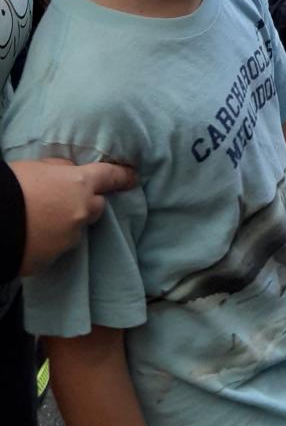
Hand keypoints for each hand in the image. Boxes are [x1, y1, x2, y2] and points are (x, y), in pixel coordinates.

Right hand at [9, 158, 136, 275]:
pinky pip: (57, 248)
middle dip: (88, 203)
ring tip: (40, 221)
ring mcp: (70, 238)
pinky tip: (31, 237)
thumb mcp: (38, 166)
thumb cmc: (13, 186)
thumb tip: (70, 173)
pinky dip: (49, 242)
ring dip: (66, 225)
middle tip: (65, 201)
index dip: (123, 176)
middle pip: (97, 207)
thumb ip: (60, 170)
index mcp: (80, 184)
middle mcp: (82, 212)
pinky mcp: (54, 258)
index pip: (111, 176)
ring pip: (76, 229)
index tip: (133, 178)